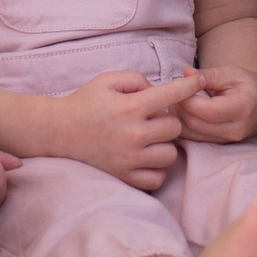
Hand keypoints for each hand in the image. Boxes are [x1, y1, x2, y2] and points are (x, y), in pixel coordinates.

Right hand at [54, 70, 201, 189]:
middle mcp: (132, 135)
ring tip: (147, 139)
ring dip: (163, 144)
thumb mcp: (107, 80)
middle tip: (148, 118)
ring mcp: (129, 160)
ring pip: (170, 154)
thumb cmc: (84, 103)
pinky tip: (144, 157)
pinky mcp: (125, 178)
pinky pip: (158, 177)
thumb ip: (136, 79)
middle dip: (165, 119)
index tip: (198, 81)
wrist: (58, 133)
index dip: (189, 85)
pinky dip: (155, 168)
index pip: (171, 96)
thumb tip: (159, 90)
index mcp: (129, 108)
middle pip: (174, 127)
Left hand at [176, 64, 256, 142]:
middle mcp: (236, 130)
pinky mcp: (219, 144)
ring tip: (175, 99)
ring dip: (177, 117)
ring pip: (191, 134)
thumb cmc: (247, 84)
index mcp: (243, 108)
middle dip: (180, 107)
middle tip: (173, 91)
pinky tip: (180, 110)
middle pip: (196, 123)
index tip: (179, 85)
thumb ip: (209, 75)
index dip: (189, 99)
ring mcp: (227, 141)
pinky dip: (182, 125)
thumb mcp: (232, 73)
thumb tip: (186, 73)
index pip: (208, 111)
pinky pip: (193, 138)